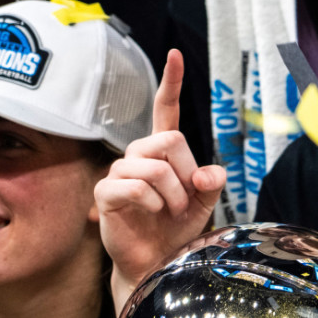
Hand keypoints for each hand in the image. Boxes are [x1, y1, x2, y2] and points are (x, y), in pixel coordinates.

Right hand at [96, 50, 225, 296]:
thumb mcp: (205, 202)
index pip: (164, 110)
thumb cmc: (177, 228)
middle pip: (169, 139)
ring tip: (171, 210)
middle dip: (186, 171)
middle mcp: (139, 156)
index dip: (170, 83)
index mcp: (163, 152)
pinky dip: (152, 203)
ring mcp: (119, 173)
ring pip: (154, 166)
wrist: (159, 262)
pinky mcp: (106, 193)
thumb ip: (211, 181)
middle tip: (186, 197)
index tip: (175, 55)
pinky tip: (152, 213)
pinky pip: (134, 186)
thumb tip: (207, 174)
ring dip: (172, 193)